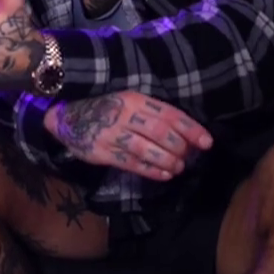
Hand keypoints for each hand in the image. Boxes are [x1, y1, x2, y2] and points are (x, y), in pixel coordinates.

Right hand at [46, 91, 211, 180]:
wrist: (66, 116)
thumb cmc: (104, 108)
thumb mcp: (127, 101)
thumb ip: (151, 112)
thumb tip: (184, 132)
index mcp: (134, 98)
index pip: (169, 113)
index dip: (190, 128)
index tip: (207, 141)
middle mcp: (125, 115)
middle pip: (160, 132)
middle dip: (180, 147)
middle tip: (188, 156)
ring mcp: (112, 134)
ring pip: (147, 149)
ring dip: (168, 161)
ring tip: (178, 167)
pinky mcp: (103, 151)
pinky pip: (132, 163)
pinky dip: (151, 171)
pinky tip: (164, 175)